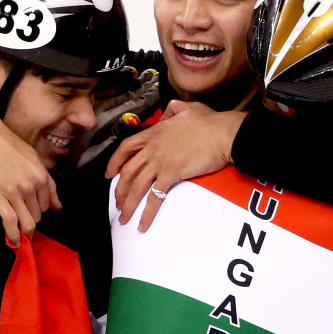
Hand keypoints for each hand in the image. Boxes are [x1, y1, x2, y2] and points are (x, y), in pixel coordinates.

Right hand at [0, 103, 60, 244]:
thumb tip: (57, 206)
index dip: (38, 212)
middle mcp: (31, 184)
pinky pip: (10, 223)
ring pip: (27, 222)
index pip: (46, 205)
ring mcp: (14, 191)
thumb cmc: (4, 144)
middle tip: (20, 222)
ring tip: (20, 238)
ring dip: (24, 233)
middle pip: (37, 215)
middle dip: (30, 221)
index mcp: (41, 174)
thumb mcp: (32, 158)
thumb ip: (47, 183)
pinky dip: (13, 237)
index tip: (30, 215)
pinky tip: (13, 242)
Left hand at [105, 102, 246, 231]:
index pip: (126, 148)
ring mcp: (160, 161)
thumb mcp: (186, 108)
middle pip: (127, 172)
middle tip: (118, 203)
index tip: (109, 174)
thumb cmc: (210, 122)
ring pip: (136, 187)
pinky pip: (155, 197)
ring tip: (124, 218)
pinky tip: (143, 225)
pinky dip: (147, 213)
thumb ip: (172, 110)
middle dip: (119, 191)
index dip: (114, 162)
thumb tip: (166, 114)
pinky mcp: (171, 174)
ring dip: (128, 205)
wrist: (223, 133)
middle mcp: (153, 148)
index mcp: (154, 133)